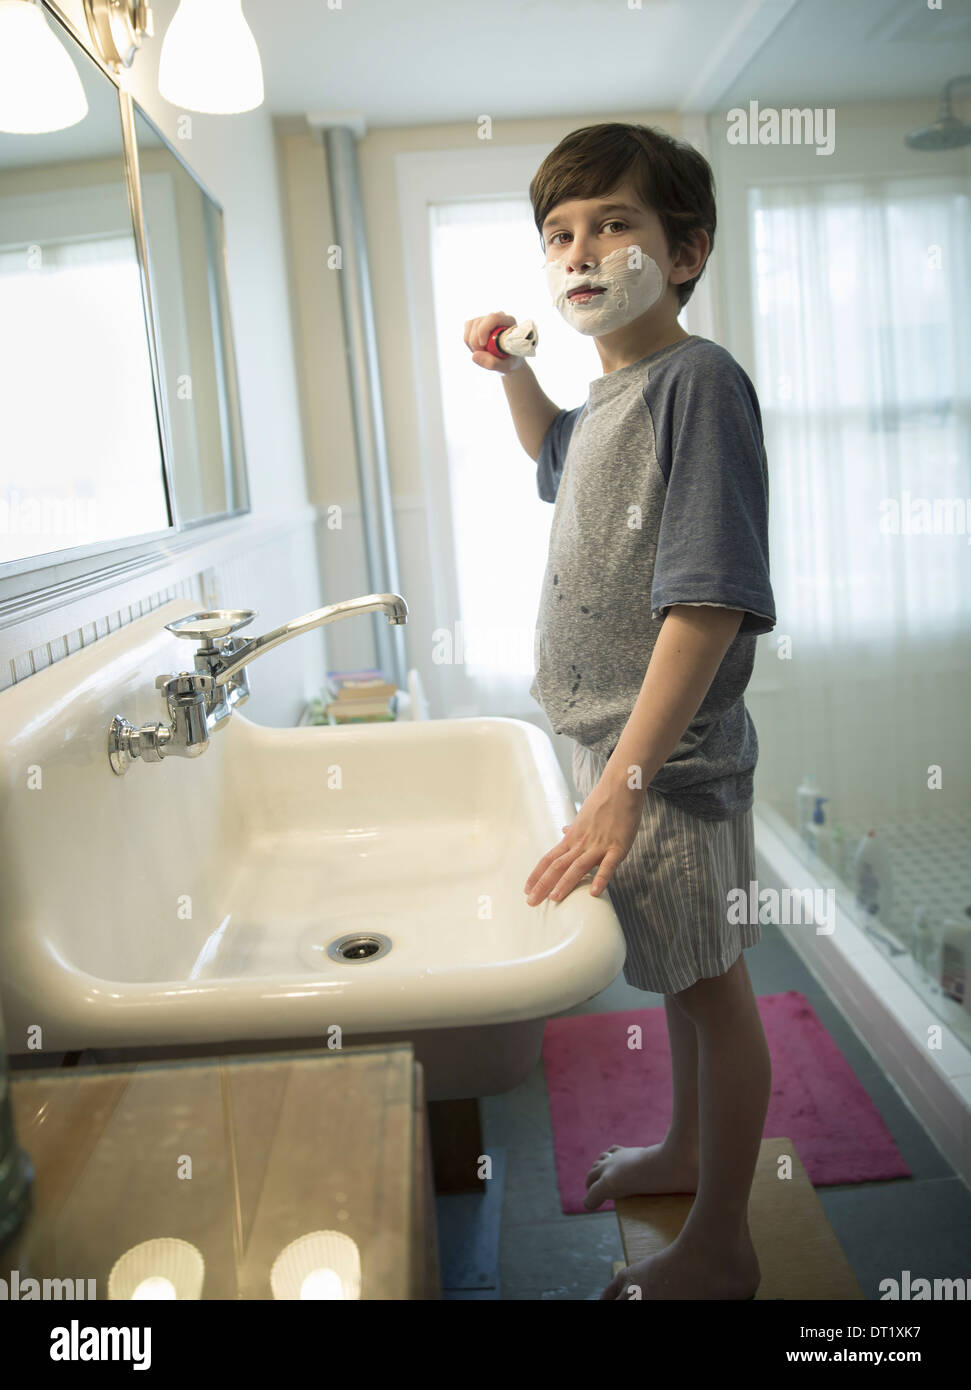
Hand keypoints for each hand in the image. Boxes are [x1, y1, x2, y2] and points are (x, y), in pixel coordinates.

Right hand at [463, 311, 524, 373]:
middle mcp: (497, 317)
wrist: (508, 359)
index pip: (493, 318)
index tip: (483, 345)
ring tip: (482, 353)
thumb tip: (474, 356)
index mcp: (509, 322)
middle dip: (476, 342)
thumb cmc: (510, 360)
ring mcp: (486, 319)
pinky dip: (468, 342)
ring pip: (470, 325)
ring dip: (472, 343)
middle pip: (479, 322)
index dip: (484, 330)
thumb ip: (493, 363)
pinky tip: (477, 349)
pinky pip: (466, 330)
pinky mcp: (476, 323)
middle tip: (483, 355)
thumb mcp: (506, 366)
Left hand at [523, 772, 644, 906]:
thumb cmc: (603, 801)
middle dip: (543, 885)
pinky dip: (600, 878)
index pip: (549, 859)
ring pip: (578, 867)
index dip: (537, 875)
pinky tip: (593, 892)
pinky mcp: (618, 846)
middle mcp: (581, 843)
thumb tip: (563, 830)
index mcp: (572, 837)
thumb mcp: (583, 815)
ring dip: (565, 883)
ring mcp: (599, 845)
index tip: (527, 890)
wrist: (620, 786)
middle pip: (558, 866)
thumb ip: (574, 828)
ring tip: (554, 899)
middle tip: (531, 902)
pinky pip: (608, 865)